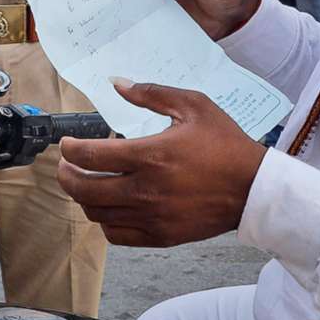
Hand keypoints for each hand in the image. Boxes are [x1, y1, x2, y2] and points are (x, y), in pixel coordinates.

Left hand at [56, 82, 265, 246]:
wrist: (254, 189)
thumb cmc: (226, 145)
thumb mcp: (193, 105)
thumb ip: (151, 92)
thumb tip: (117, 82)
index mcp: (151, 155)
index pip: (90, 155)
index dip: (69, 149)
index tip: (67, 144)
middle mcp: (146, 190)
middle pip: (83, 189)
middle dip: (65, 174)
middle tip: (67, 164)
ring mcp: (151, 217)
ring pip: (96, 212)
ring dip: (84, 196)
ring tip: (86, 182)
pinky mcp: (159, 236)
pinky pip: (116, 234)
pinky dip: (104, 220)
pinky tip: (109, 205)